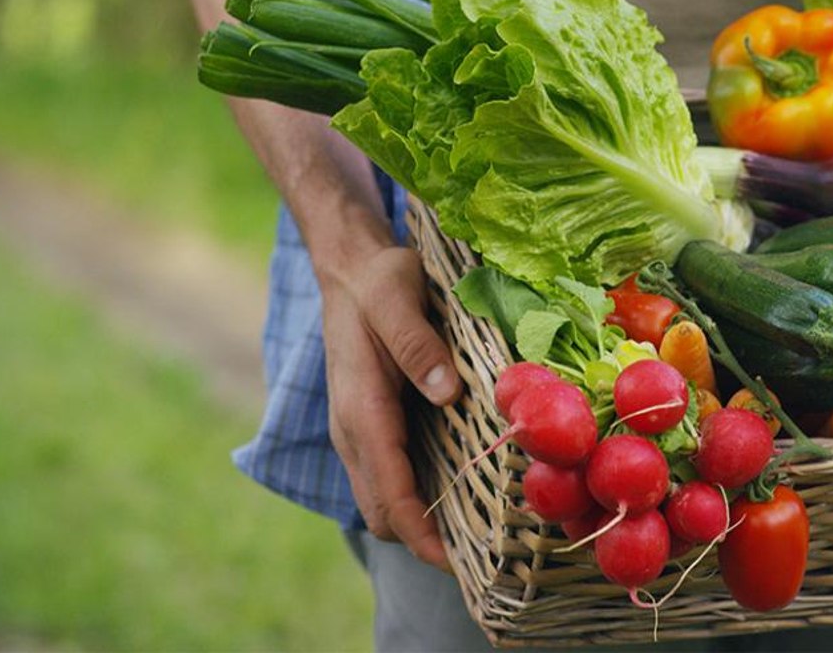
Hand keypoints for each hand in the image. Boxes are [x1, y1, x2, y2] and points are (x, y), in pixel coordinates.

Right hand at [320, 245, 461, 571]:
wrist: (349, 268)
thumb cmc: (377, 281)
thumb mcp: (396, 296)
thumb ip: (416, 343)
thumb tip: (445, 392)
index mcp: (360, 410)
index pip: (388, 494)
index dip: (422, 536)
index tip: (459, 565)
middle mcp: (353, 431)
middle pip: (382, 513)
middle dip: (424, 543)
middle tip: (483, 557)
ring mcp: (358, 432)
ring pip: (382, 501)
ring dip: (420, 525)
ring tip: (477, 537)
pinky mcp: (369, 426)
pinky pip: (388, 478)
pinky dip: (416, 499)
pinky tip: (458, 493)